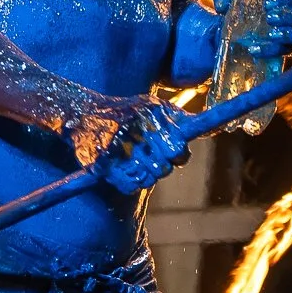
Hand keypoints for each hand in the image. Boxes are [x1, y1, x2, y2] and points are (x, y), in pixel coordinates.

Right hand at [72, 95, 188, 195]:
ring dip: (144, 175)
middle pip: (165, 167)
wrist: (82, 112)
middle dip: (160, 165)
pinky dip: (129, 183)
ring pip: (149, 179)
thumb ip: (178, 118)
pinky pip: (130, 186)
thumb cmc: (125, 112)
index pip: (178, 148)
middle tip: (149, 157)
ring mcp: (120, 147)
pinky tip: (124, 172)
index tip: (172, 152)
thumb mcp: (153, 106)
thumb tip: (210, 128)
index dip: (177, 153)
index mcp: (151, 115)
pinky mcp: (104, 163)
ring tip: (134, 162)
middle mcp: (137, 129)